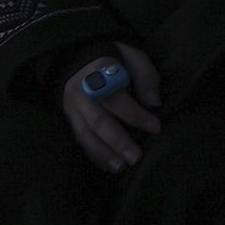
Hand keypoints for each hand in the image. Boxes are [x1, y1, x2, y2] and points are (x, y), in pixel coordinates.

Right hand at [58, 43, 160, 175]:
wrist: (79, 57)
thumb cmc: (115, 59)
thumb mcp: (134, 56)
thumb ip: (146, 77)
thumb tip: (154, 103)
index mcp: (100, 73)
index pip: (118, 98)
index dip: (136, 114)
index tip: (156, 127)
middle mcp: (82, 92)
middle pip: (99, 120)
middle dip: (118, 141)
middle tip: (136, 157)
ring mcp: (72, 106)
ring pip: (86, 134)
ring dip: (103, 153)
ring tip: (121, 168)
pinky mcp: (69, 117)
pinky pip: (79, 138)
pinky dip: (93, 153)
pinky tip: (107, 165)